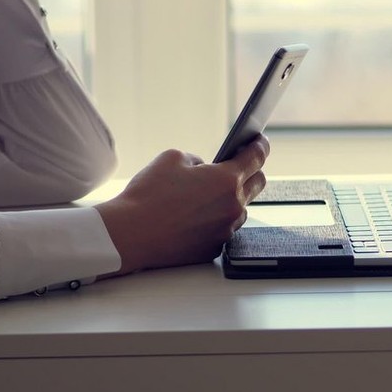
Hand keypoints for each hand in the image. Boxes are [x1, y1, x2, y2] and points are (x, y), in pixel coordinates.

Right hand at [94, 137, 268, 275]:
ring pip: (238, 209)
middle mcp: (233, 207)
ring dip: (229, 199)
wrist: (131, 234)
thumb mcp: (172, 158)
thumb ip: (197, 161)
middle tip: (236, 166)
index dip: (259, 146)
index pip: (256, 157)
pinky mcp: (213, 248)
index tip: (259, 142)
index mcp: (227, 180)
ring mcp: (225, 230)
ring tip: (205, 195)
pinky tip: (192, 217)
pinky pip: (222, 229)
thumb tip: (204, 170)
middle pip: (257, 184)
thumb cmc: (149, 195)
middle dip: (250, 171)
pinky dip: (213, 220)